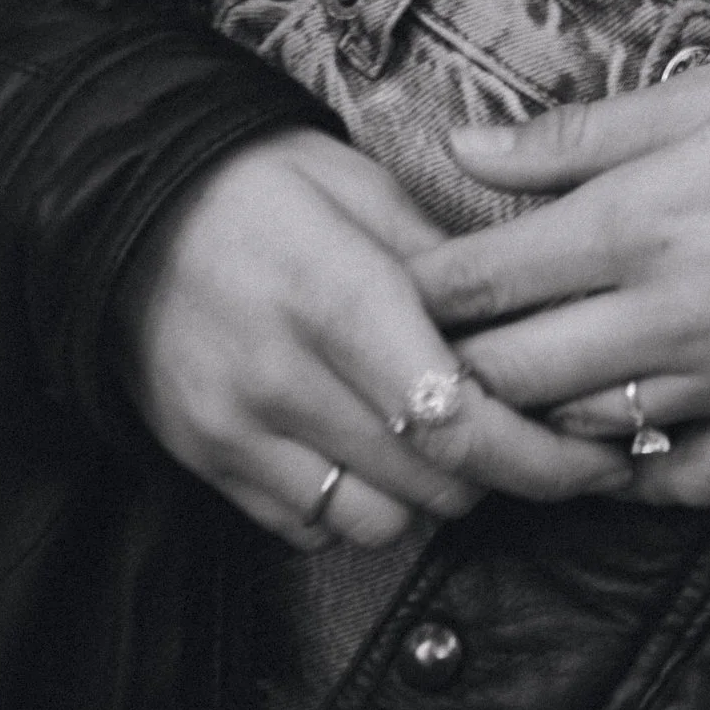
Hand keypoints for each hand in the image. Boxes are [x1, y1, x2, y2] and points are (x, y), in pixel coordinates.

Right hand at [119, 127, 631, 547]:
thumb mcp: (356, 182)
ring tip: (439, 441)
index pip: (458, 412)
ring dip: (429, 494)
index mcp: (335, 292)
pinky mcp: (208, 463)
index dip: (538, 448)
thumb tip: (525, 313)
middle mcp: (284, 374)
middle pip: (433, 478)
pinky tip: (365, 448)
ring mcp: (239, 429)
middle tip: (527, 439)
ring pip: (380, 521)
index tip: (588, 453)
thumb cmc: (256, 181)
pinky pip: (314, 529)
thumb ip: (443, 257)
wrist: (121, 204)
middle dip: (499, 469)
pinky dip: (357, 505)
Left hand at [411, 63, 709, 507]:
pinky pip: (681, 478)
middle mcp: (665, 314)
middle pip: (516, 373)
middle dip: (455, 372)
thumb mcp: (682, 103)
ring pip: (582, 432)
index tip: (384, 295)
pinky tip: (599, 458)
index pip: (488, 276)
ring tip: (494, 405)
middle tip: (419, 361)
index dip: (421, 291)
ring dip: (529, 424)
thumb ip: (567, 136)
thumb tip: (461, 146)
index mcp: (635, 224)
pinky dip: (632, 477)